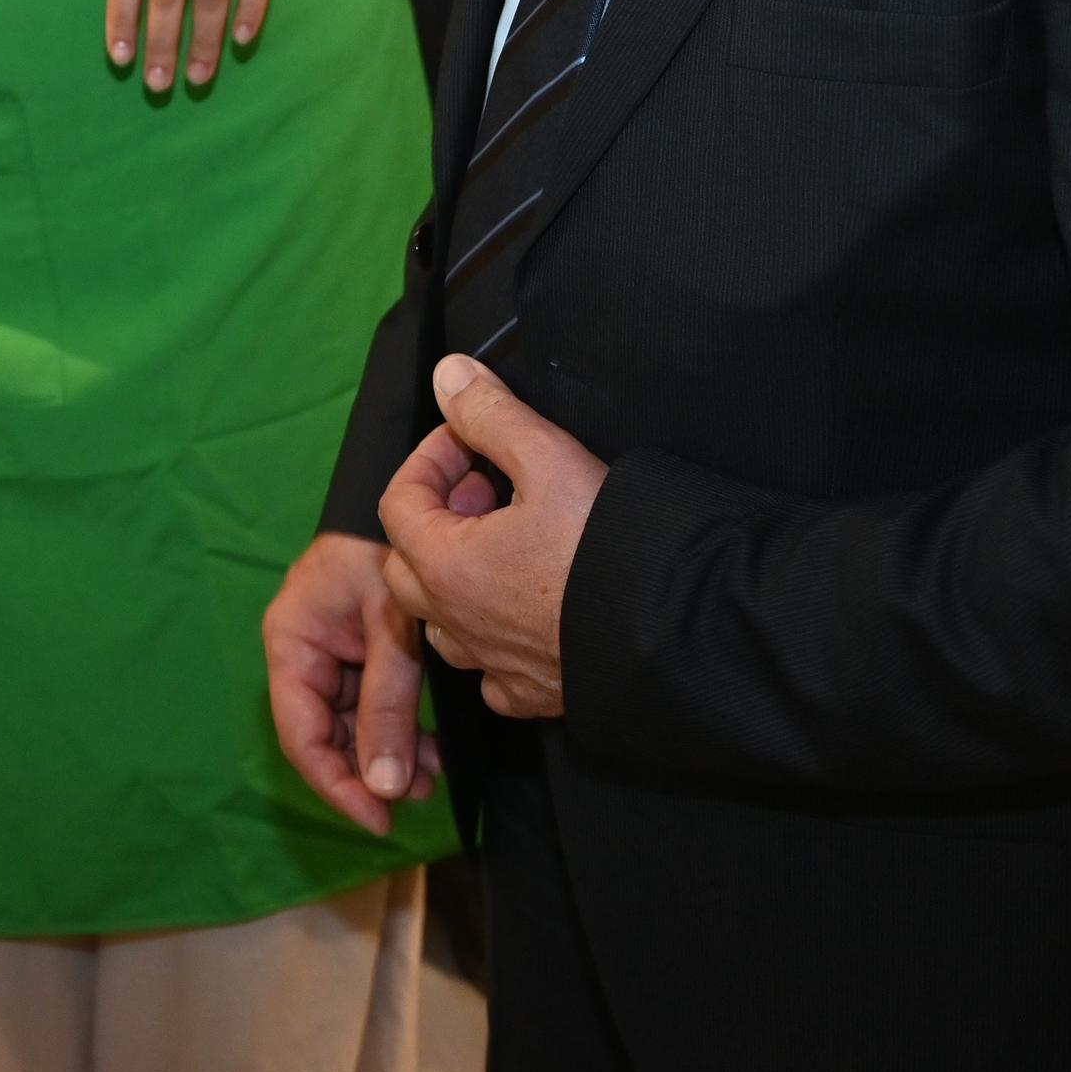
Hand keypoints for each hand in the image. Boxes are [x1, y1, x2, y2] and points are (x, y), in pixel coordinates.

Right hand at [268, 529, 439, 833]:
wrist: (422, 500)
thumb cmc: (391, 550)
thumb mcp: (393, 631)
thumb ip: (389, 708)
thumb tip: (386, 789)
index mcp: (292, 640)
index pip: (301, 733)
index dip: (335, 784)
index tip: (379, 819)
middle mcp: (305, 651)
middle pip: (326, 735)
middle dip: (368, 772)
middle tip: (415, 798)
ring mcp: (334, 653)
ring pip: (352, 726)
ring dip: (389, 755)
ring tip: (430, 778)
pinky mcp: (362, 651)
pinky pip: (373, 706)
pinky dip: (399, 731)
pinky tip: (429, 753)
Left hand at [377, 356, 603, 719]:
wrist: (671, 634)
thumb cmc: (605, 548)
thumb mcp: (548, 458)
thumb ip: (490, 414)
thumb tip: (448, 376)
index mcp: (444, 566)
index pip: (399, 501)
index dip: (432, 457)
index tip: (473, 439)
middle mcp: (455, 624)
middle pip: (408, 563)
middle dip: (440, 515)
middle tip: (491, 486)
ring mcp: (492, 665)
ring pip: (443, 620)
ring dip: (460, 576)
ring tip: (510, 543)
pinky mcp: (532, 695)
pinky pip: (490, 668)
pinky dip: (496, 635)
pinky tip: (531, 610)